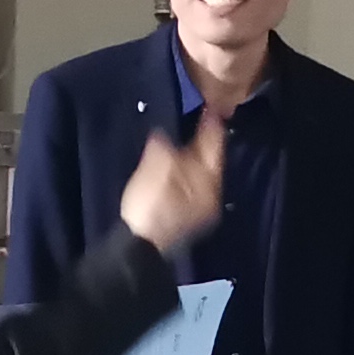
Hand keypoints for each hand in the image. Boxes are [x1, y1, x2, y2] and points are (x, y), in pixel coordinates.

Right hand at [116, 99, 230, 251]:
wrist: (139, 247)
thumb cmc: (150, 205)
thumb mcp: (157, 168)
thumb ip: (164, 147)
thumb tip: (164, 136)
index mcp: (209, 183)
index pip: (214, 148)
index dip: (211, 126)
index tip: (211, 107)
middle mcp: (210, 197)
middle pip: (210, 163)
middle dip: (205, 142)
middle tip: (202, 119)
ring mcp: (198, 210)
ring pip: (200, 175)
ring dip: (195, 157)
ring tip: (187, 138)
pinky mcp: (183, 216)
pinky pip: (190, 185)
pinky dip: (185, 171)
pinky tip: (176, 165)